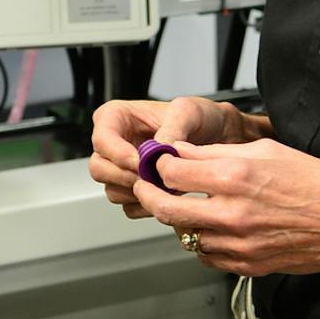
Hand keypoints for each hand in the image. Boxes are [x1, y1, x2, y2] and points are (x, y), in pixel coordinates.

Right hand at [87, 96, 254, 218]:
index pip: (102, 139)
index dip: (118, 154)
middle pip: (99, 168)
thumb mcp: (190, 111)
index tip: (141, 163)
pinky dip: (148, 205)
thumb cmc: (202, 118)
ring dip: (140, 193)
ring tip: (169, 185)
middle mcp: (114, 144)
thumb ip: (172, 127)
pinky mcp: (133, 190)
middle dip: (127, 177)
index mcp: (117, 118)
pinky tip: (169, 195)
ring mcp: (122, 170)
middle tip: (155, 179)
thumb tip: (156, 149)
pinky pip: (129, 206)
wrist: (220, 140)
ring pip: (113, 190)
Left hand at [131, 137, 319, 277]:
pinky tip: (214, 228)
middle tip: (149, 187)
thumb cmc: (316, 181)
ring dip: (180, 220)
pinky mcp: (247, 266)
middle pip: (165, 208)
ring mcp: (238, 244)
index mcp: (234, 177)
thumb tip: (181, 152)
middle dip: (151, 194)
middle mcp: (231, 213)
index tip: (157, 161)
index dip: (158, 164)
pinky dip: (202, 242)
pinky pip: (206, 256)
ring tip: (191, 205)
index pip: (170, 172)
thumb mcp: (265, 150)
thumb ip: (216, 153)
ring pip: (184, 235)